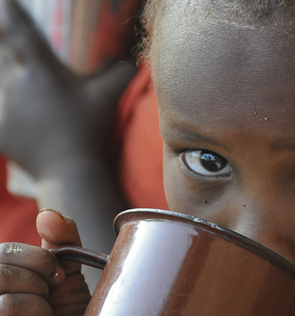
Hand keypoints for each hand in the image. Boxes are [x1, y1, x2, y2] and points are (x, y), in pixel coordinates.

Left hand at [0, 0, 135, 176]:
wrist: (71, 171)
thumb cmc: (91, 132)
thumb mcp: (107, 99)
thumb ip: (120, 75)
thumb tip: (133, 60)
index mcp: (42, 71)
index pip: (17, 30)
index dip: (7, 9)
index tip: (3, 0)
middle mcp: (16, 83)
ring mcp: (3, 106)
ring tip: (6, 71)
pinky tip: (3, 103)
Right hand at [0, 209, 90, 315]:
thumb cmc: (71, 314)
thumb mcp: (67, 273)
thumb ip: (61, 241)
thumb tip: (47, 215)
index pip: (1, 254)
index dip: (39, 261)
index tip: (56, 277)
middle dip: (39, 286)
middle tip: (50, 303)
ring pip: (8, 309)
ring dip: (43, 314)